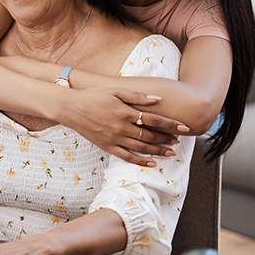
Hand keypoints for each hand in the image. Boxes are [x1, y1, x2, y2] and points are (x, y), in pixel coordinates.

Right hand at [60, 87, 189, 165]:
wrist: (71, 108)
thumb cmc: (93, 96)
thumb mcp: (115, 91)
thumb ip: (137, 96)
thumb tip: (157, 100)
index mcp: (125, 112)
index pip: (154, 119)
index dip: (170, 124)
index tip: (183, 127)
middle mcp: (121, 127)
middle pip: (150, 135)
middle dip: (167, 138)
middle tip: (179, 139)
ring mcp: (114, 138)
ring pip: (141, 147)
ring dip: (158, 150)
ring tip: (171, 152)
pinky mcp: (107, 146)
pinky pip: (127, 156)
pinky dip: (141, 161)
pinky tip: (152, 163)